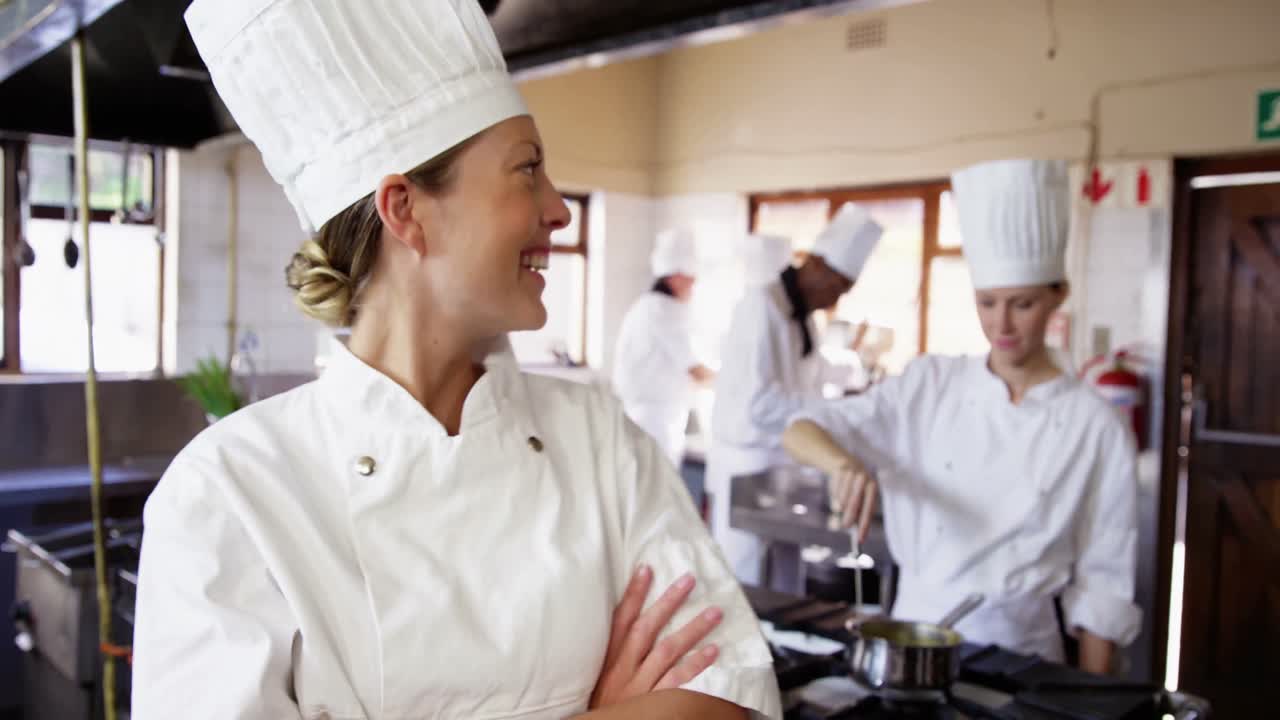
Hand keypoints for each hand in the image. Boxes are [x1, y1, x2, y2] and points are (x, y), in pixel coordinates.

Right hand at [589, 566, 722, 709]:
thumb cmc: (605, 707)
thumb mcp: (601, 678)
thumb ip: (615, 655)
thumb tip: (634, 624)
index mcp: (607, 661)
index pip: (619, 621)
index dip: (632, 594)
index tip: (646, 568)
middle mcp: (622, 671)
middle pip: (646, 629)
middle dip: (668, 602)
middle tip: (689, 580)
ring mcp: (640, 687)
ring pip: (667, 651)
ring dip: (692, 629)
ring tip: (714, 612)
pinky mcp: (655, 705)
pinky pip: (678, 682)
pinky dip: (696, 665)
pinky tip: (713, 650)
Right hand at [828, 456, 876, 542]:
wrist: (842, 461)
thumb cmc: (853, 484)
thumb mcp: (859, 495)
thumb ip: (859, 510)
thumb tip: (857, 530)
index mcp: (872, 487)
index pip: (869, 508)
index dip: (865, 524)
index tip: (861, 539)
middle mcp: (864, 479)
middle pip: (855, 503)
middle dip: (850, 517)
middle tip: (845, 526)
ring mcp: (852, 473)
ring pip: (843, 498)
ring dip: (840, 505)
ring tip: (841, 503)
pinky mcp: (840, 470)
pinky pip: (834, 491)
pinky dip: (834, 495)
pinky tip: (837, 490)